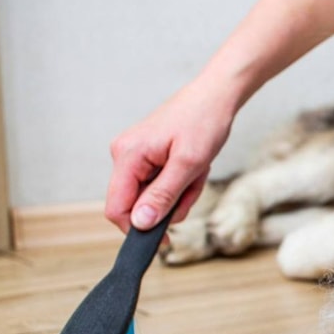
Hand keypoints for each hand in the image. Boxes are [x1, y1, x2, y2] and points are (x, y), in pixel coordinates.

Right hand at [105, 78, 235, 232]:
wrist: (216, 96)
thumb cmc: (204, 122)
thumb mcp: (189, 164)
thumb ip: (163, 196)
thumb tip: (140, 224)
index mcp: (127, 156)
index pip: (116, 208)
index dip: (138, 229)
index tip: (166, 238)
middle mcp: (124, 155)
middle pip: (138, 204)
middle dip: (170, 203)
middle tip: (194, 185)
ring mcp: (135, 156)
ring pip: (153, 196)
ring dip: (180, 193)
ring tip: (198, 171)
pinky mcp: (147, 156)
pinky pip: (161, 184)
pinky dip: (181, 183)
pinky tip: (194, 168)